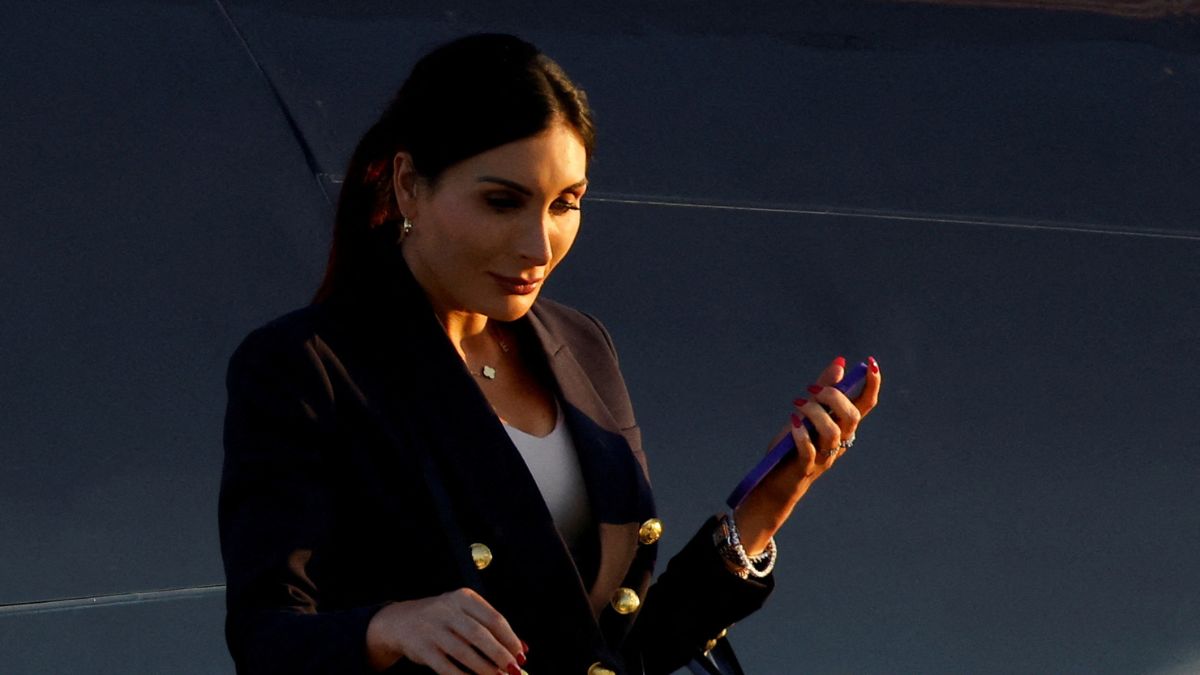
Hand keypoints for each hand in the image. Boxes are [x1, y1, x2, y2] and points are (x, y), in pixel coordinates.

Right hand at [366, 588, 525, 674]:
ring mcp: (433, 629)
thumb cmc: (443, 619)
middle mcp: (447, 610)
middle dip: (500, 655)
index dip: (510, 638)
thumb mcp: (464, 613)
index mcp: (464, 597)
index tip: (522, 654)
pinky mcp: (422, 648)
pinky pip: (447, 667)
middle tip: (513, 669)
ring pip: (464, 653)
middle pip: (480, 635)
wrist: (400, 622)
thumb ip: (490, 628)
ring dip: (485, 669)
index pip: (494, 618)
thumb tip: (521, 649)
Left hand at [733, 356, 882, 554]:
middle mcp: (840, 442)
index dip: (872, 384)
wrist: (774, 481)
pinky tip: (793, 423)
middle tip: (812, 389)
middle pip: (852, 416)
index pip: (866, 404)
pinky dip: (802, 434)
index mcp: (843, 427)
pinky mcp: (806, 467)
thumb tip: (840, 363)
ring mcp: (824, 456)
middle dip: (834, 396)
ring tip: (797, 405)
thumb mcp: (806, 412)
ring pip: (832, 432)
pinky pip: (809, 450)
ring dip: (814, 412)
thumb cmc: (793, 445)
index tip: (870, 363)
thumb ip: (824, 388)